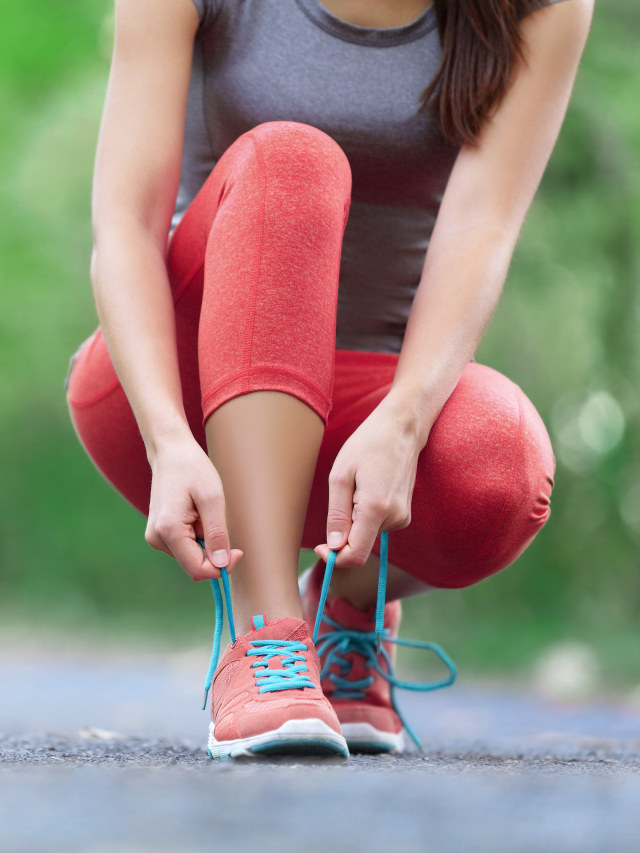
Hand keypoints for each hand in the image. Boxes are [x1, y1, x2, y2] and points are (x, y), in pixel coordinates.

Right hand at [145, 433, 243, 580]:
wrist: (170, 452)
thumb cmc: (192, 469)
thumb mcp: (212, 498)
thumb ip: (217, 534)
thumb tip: (221, 564)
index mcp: (168, 530)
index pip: (198, 569)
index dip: (222, 566)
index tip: (238, 551)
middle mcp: (157, 538)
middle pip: (194, 565)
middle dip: (214, 552)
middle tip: (221, 523)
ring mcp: (155, 537)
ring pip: (191, 557)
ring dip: (206, 542)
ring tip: (203, 513)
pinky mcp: (159, 533)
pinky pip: (185, 547)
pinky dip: (197, 536)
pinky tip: (196, 514)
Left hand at [314, 397, 422, 569]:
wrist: (401, 428)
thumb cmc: (367, 445)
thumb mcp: (340, 476)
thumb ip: (337, 515)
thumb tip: (334, 546)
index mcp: (376, 509)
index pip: (356, 555)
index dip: (335, 557)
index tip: (320, 546)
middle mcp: (395, 518)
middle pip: (361, 545)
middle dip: (344, 532)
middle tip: (341, 496)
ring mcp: (403, 516)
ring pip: (368, 534)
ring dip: (355, 519)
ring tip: (358, 486)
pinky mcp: (404, 513)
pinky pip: (377, 525)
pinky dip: (366, 514)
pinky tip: (369, 488)